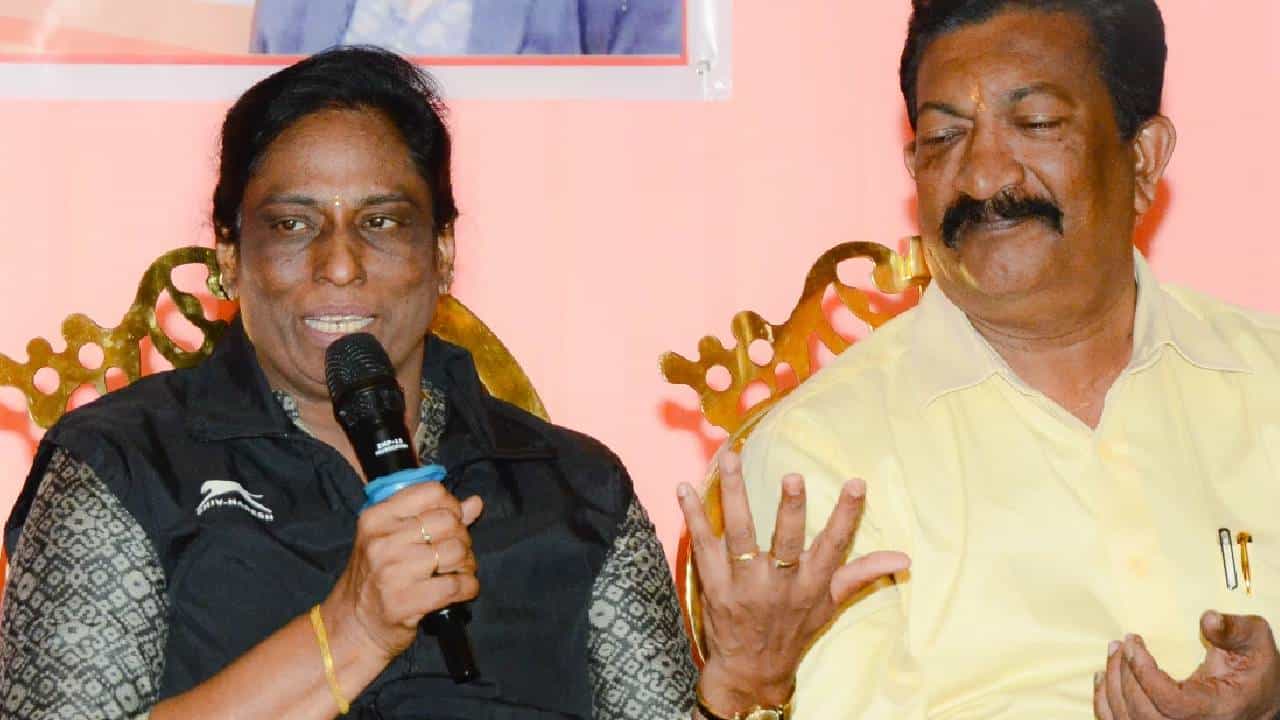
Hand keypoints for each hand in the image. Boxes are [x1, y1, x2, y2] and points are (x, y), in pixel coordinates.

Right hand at [324, 482, 482, 660]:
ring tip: (457, 573)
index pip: (431, 492)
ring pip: (455, 551)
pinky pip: (455, 585)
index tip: (451, 524)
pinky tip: (461, 590)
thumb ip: (434, 516)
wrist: (352, 626)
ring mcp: (391, 571)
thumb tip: (475, 502)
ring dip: (467, 564)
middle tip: (456, 554)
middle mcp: (381, 540)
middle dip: (463, 537)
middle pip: (448, 521)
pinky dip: (468, 587)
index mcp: (377, 517)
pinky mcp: (403, 602)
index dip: (451, 506)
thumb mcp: (393, 539)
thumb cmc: (376, 578)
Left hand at [678, 451, 909, 713]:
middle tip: (792, 477)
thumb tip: (905, 558)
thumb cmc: (795, 629)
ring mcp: (744, 585)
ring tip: (729, 459)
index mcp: (811, 584)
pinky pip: (702, 545)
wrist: (752, 670)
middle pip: (784, 542)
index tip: (857, 483)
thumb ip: (863, 574)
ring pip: (738, 534)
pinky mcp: (715, 586)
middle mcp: (779, 584)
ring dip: (733, 495)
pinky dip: (692, 516)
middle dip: (789, 510)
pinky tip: (684, 488)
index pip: (834, 545)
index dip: (847, 515)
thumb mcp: (832, 604)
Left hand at [1094, 611, 1279, 719]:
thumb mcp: (1255, 642)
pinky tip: (1104, 676)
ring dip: (1111, 685)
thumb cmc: (1255, 669)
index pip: (1172, 703)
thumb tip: (1208, 619)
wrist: (1257, 696)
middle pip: (1144, 713)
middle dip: (1125, 674)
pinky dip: (1105, 702)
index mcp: (1219, 709)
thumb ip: (1234, 629)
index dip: (1144, 673)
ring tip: (1114, 651)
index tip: (1133, 642)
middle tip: (1122, 643)